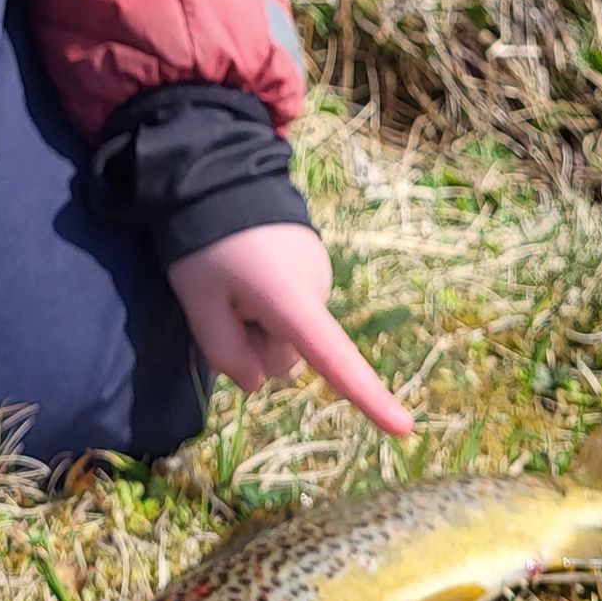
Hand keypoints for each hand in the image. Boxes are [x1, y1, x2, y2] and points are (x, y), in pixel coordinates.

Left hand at [167, 224, 414, 435]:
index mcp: (293, 301)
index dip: (367, 398)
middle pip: (290, 354)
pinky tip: (248, 266)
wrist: (218, 171)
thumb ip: (225, 351)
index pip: (334, 360)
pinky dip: (270, 299)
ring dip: (262, 319)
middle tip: (223, 302)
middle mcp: (319, 289)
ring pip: (291, 330)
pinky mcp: (315, 262)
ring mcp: (320, 273)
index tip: (404, 429)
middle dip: (257, 342)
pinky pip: (294, 304)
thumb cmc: (202, 241)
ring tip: (232, 278)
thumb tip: (259, 383)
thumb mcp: (197, 301)